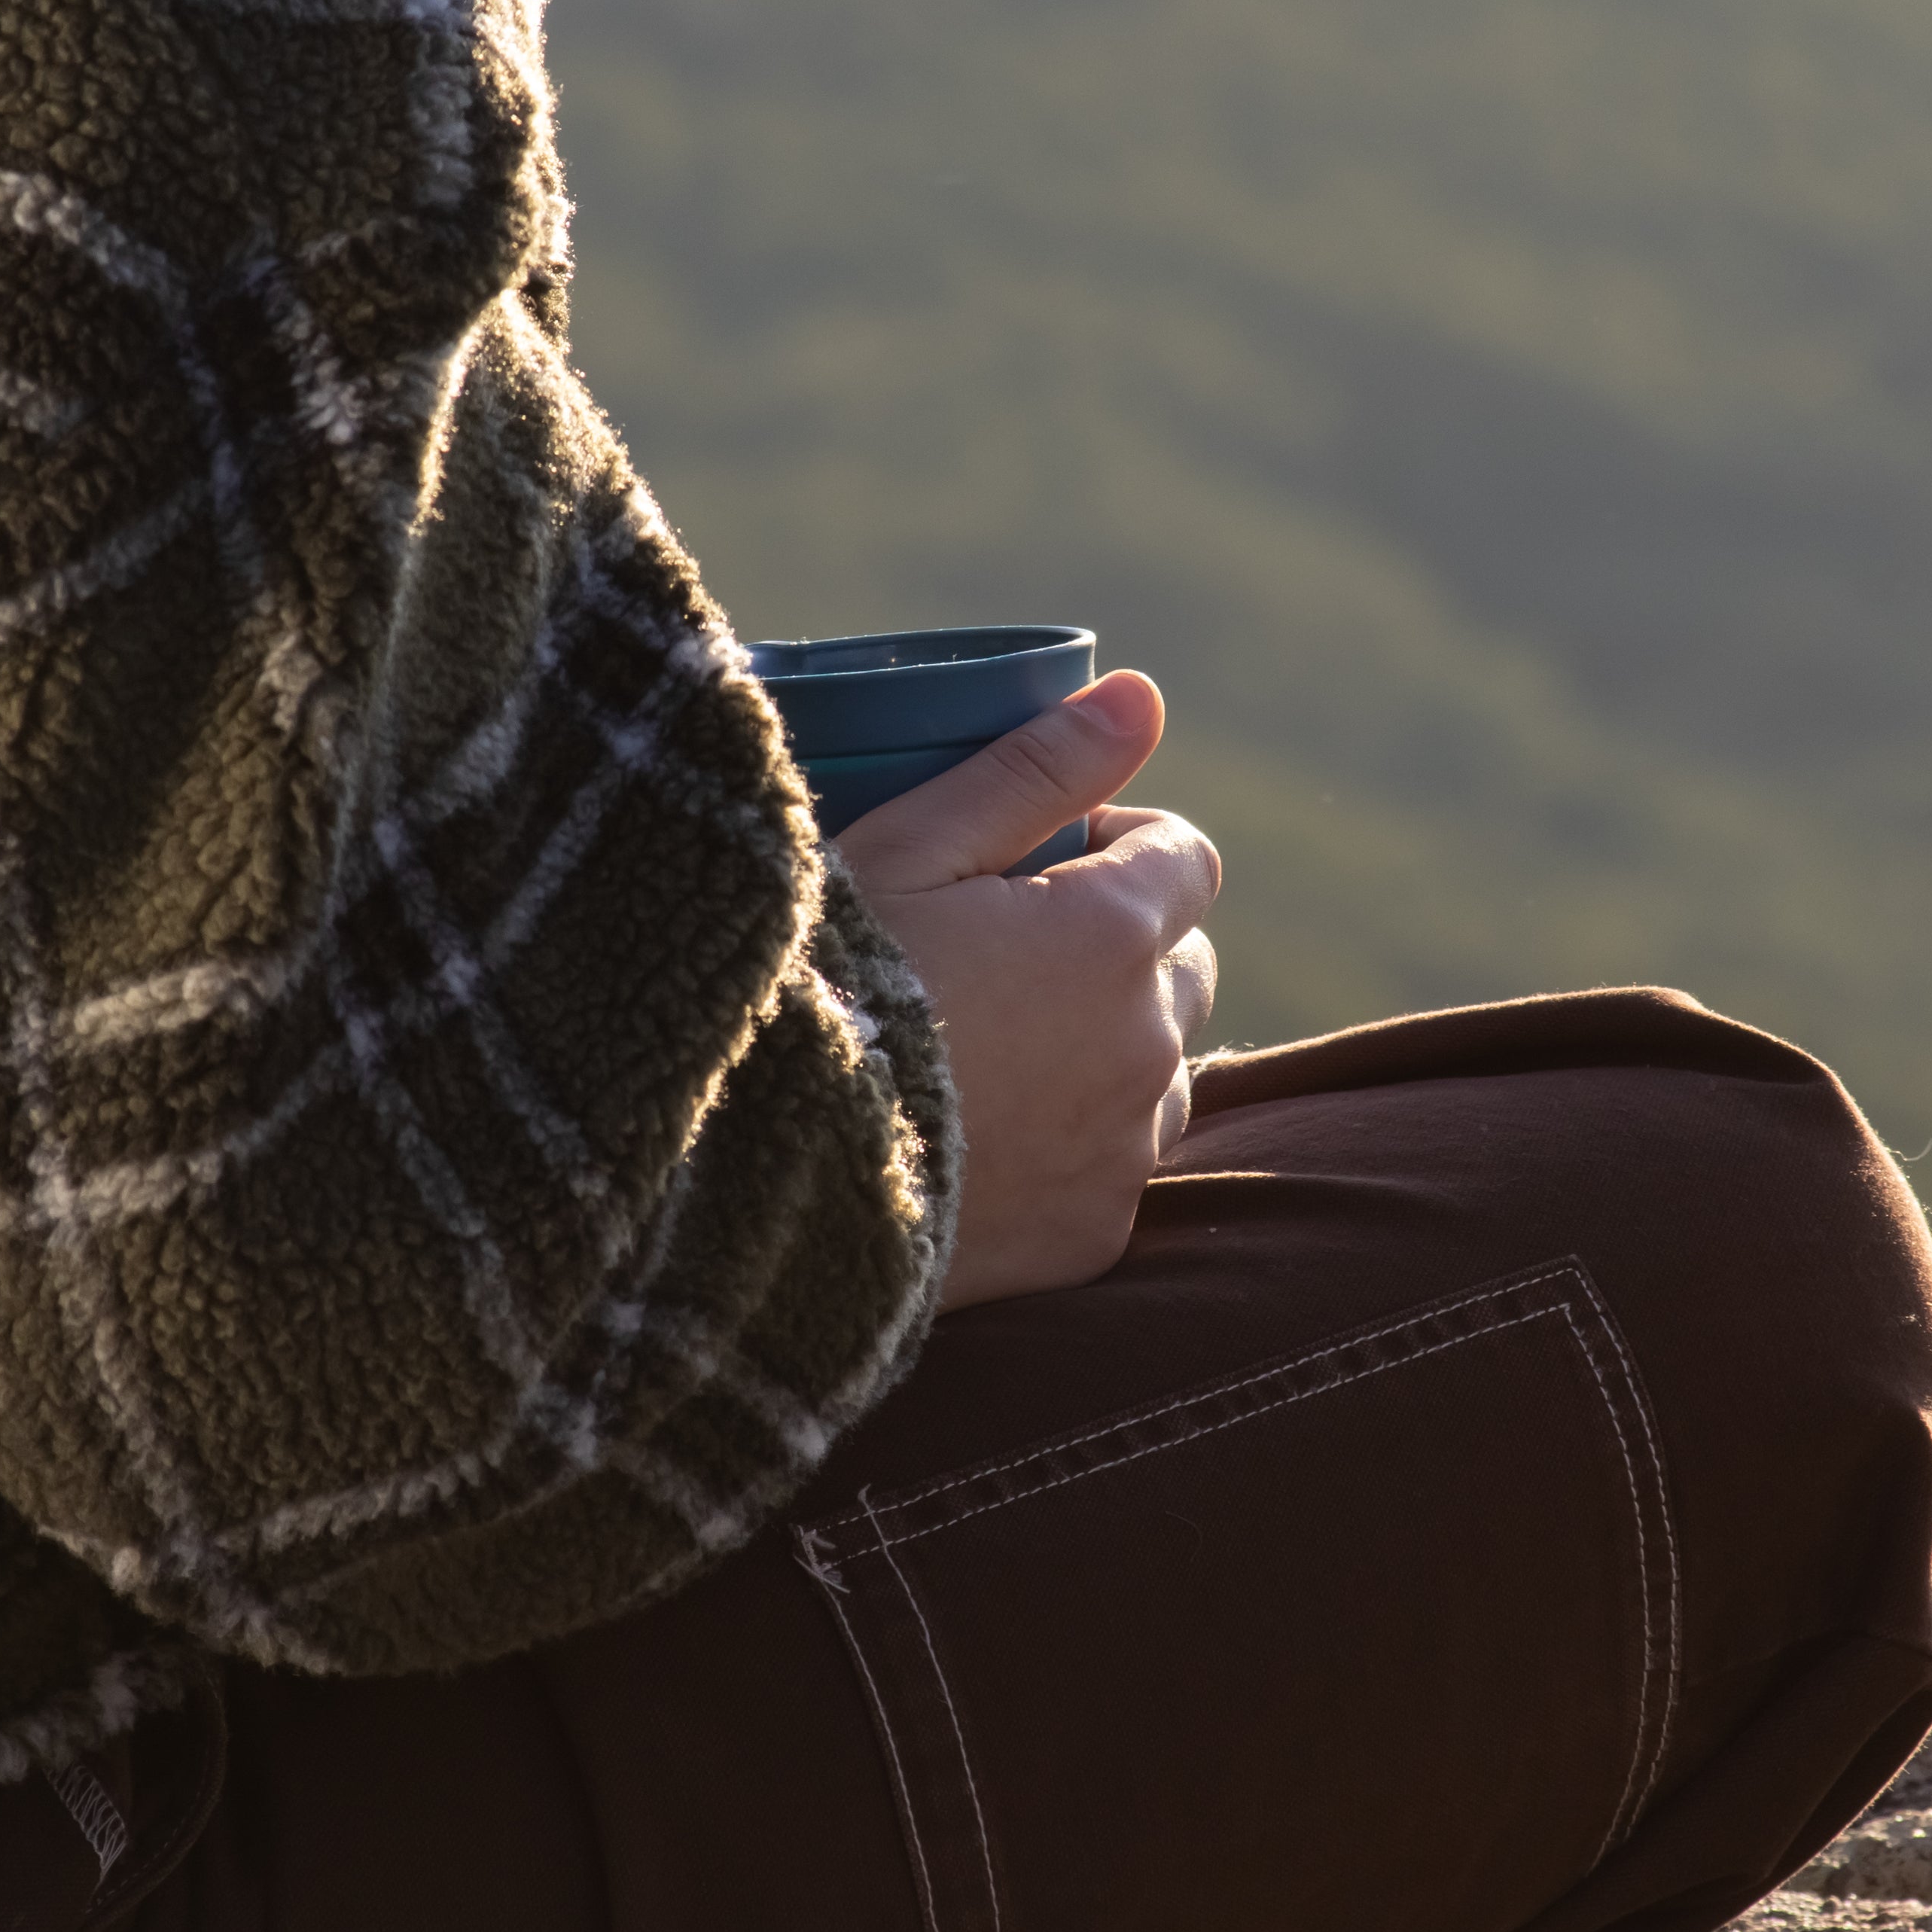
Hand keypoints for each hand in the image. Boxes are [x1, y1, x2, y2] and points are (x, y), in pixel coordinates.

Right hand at [837, 673, 1221, 1311]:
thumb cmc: (818, 986)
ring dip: (1104, 1049)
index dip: (1115, 845)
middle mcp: (1145, 1045)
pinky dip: (1073, 1146)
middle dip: (1117, 947)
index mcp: (1110, 935)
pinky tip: (980, 1135)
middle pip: (1183, 967)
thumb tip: (1143, 694)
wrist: (745, 1176)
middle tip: (998, 952)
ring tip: (985, 1049)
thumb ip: (1035, 769)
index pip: (1186, 860)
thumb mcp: (908, 849)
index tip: (1037, 857)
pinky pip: (1116, 1168)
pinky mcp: (1092, 1238)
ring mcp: (1123, 1151)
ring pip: (1159, 1073)